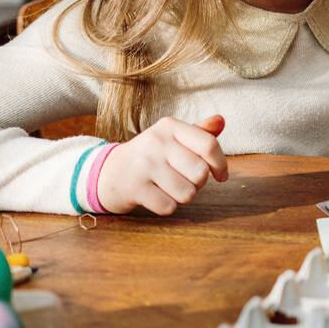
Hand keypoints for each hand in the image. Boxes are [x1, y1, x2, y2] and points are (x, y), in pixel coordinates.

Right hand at [96, 114, 227, 214]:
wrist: (107, 172)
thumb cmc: (150, 156)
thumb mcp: (172, 138)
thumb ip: (199, 132)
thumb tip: (221, 121)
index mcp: (169, 126)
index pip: (209, 145)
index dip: (221, 164)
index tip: (221, 175)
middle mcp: (156, 141)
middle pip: (201, 173)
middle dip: (198, 183)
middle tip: (183, 179)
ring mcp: (143, 164)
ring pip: (187, 193)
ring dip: (182, 196)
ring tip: (168, 187)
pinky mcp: (133, 187)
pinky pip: (169, 207)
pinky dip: (166, 206)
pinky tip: (155, 196)